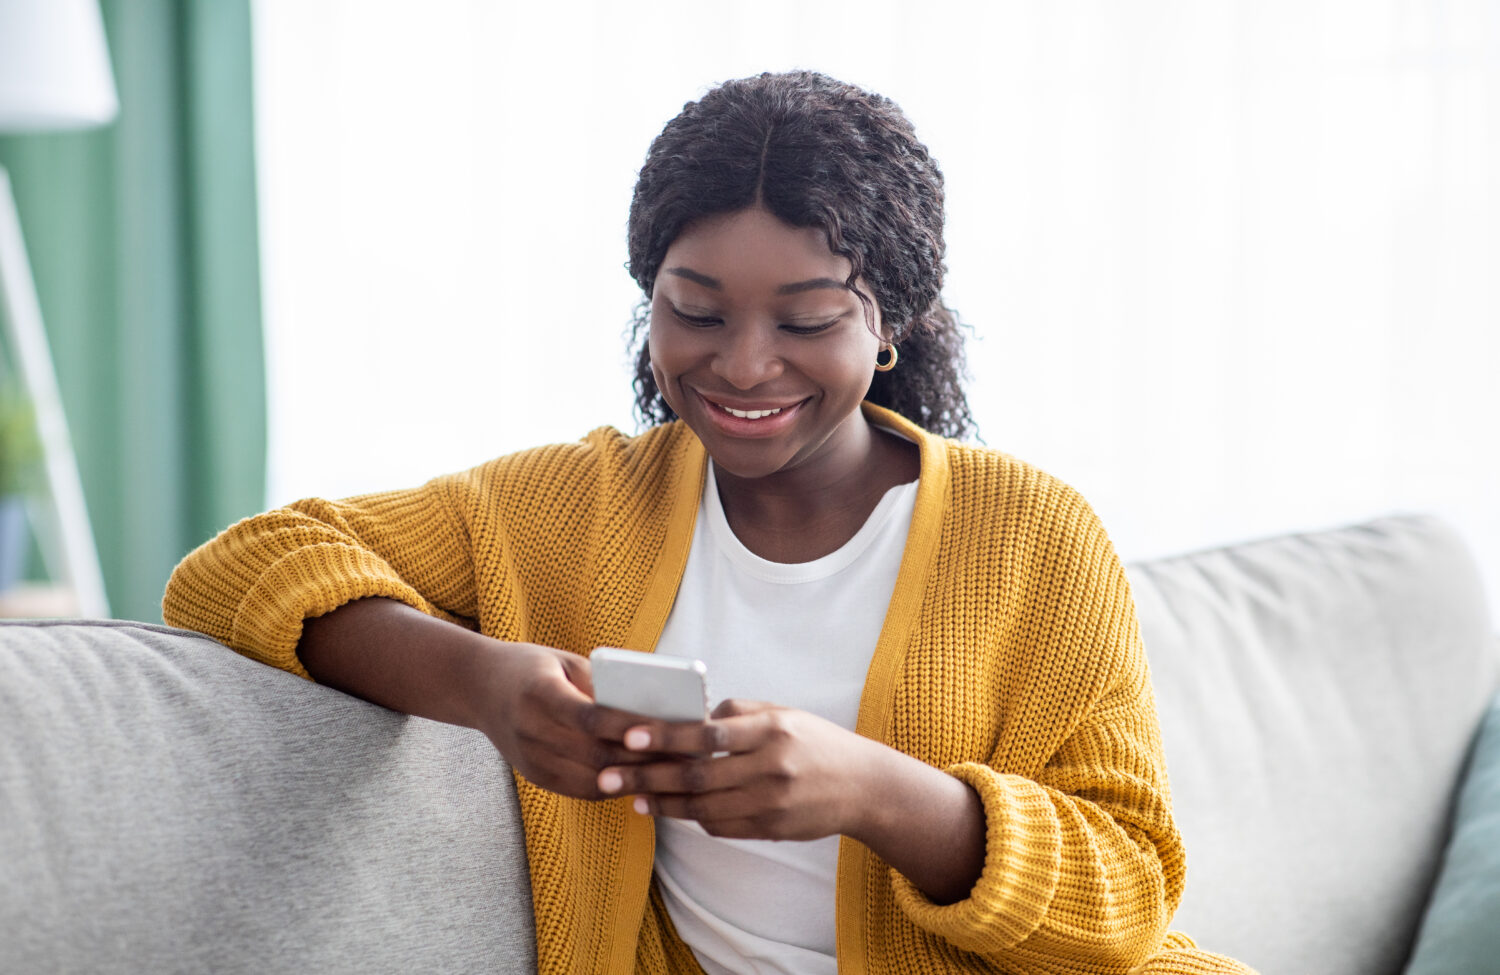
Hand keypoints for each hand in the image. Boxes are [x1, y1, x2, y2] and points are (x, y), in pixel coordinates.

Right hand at [474, 642, 670, 799]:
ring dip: (635, 779)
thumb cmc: (532, 668)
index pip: (588, 717)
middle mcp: (531, 730)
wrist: (479, 688)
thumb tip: (649, 710)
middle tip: (684, 755)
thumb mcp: (565, 662)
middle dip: (643, 759)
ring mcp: (531, 759)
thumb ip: (601, 685)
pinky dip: (616, 787)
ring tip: (672, 773)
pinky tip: (643, 780)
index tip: (662, 730)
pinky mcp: (535, 776)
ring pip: (593, 780)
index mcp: (539, 693)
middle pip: (595, 754)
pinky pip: (582, 790)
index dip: (624, 728)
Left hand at [593, 699, 881, 841]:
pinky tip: (672, 809)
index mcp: (771, 730)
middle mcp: (770, 768)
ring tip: (633, 796)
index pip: (707, 734)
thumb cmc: (816, 742)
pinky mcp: (771, 829)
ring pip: (702, 807)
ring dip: (663, 803)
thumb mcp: (783, 714)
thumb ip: (738, 714)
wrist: (863, 787)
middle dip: (647, 776)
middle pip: (696, 776)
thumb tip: (691, 719)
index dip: (665, 736)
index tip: (629, 736)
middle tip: (609, 775)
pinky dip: (693, 817)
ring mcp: (771, 803)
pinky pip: (720, 826)